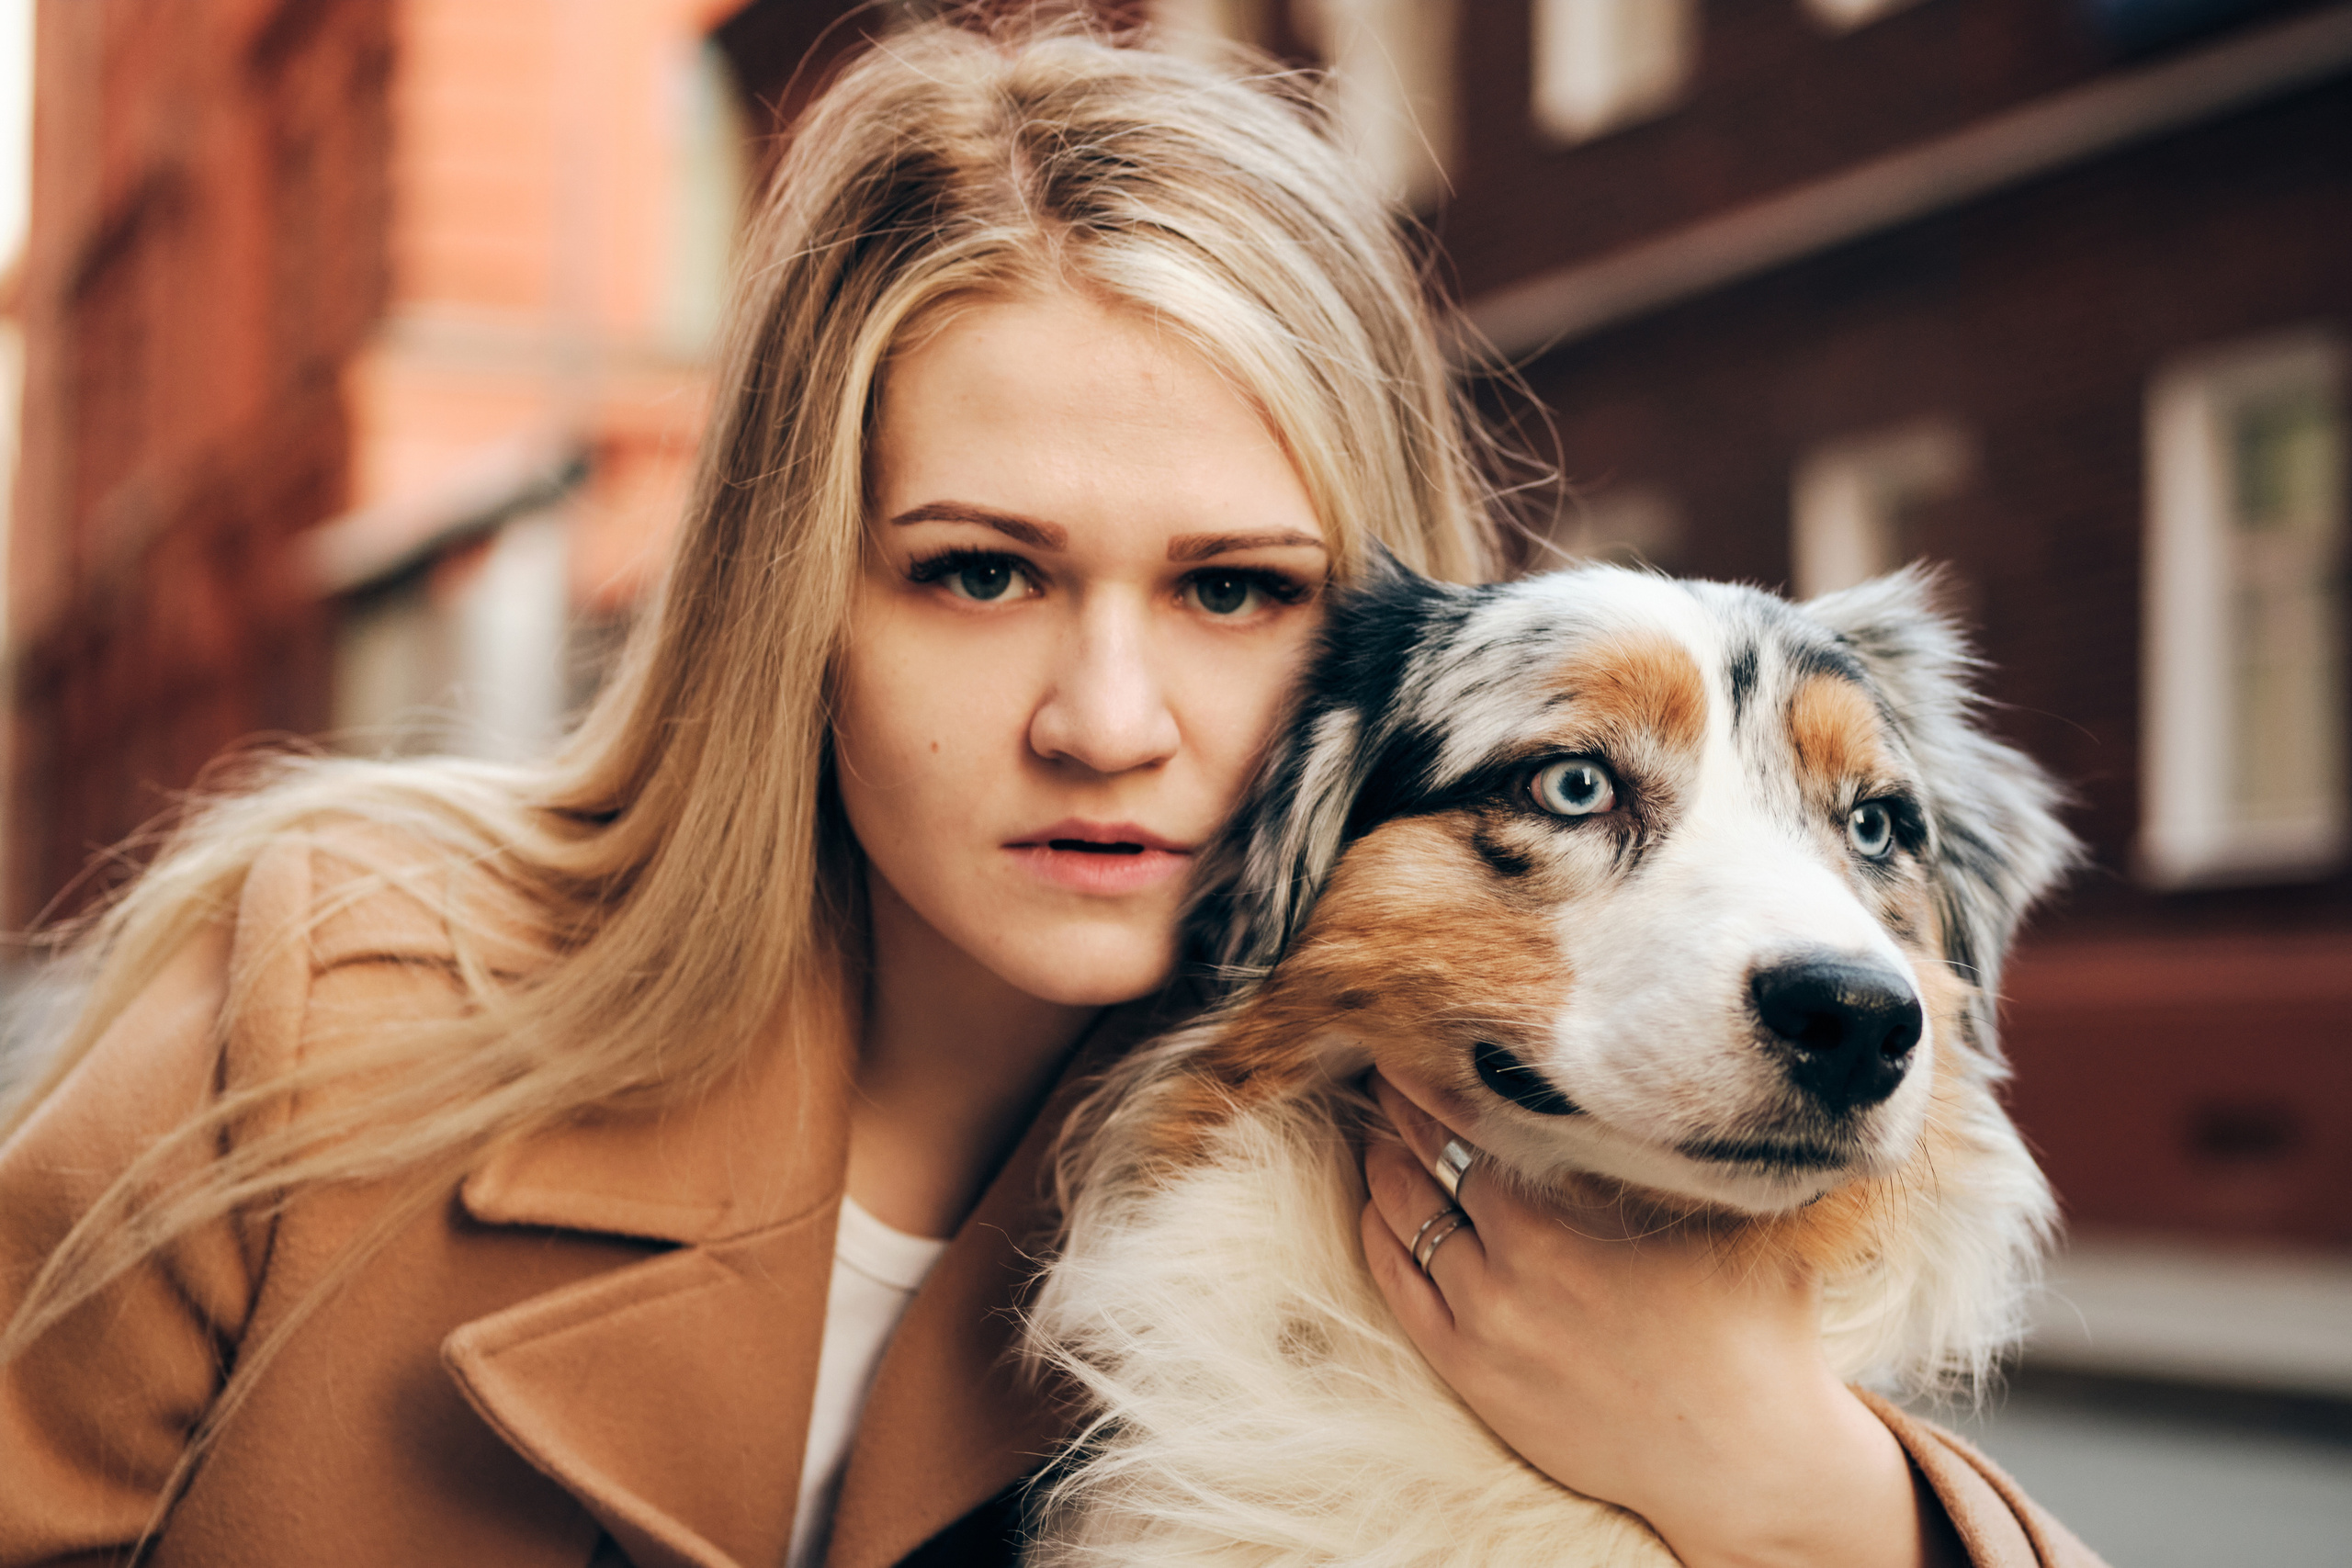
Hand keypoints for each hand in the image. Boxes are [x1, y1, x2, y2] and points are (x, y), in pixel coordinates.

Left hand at [1360, 1069, 1961, 1567]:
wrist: (1747, 1461)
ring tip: (1378, 1127)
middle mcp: (1509, 1275)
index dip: (1428, 1082)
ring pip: (1401, 1222)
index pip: (1463, 1130)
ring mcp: (1484, 1330)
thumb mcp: (1722, 1216)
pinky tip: (1379, 1205)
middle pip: (1421, 1168)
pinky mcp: (1473, 1376)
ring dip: (1383, 1168)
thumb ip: (1676, 1146)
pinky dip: (1380, 1235)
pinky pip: (1398, 1289)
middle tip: (1386, 1070)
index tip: (1410, 1037)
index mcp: (1562, 1228)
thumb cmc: (1750, 1326)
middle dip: (1400, 1114)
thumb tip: (1671, 1061)